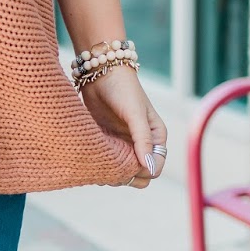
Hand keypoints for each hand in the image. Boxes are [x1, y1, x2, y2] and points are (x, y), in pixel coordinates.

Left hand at [80, 68, 166, 188]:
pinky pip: (108, 164)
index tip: (128, 167)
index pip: (155, 168)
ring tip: (101, 163)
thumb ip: (142, 139)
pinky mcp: (108, 143)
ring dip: (113, 174)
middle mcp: (142, 144)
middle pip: (139, 175)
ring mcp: (124, 145)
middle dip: (127, 177)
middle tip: (111, 169)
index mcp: (156, 137)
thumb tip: (148, 166)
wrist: (100, 73)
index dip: (143, 173)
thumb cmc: (123, 89)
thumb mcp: (135, 113)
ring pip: (122, 172)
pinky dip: (102, 166)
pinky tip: (93, 160)